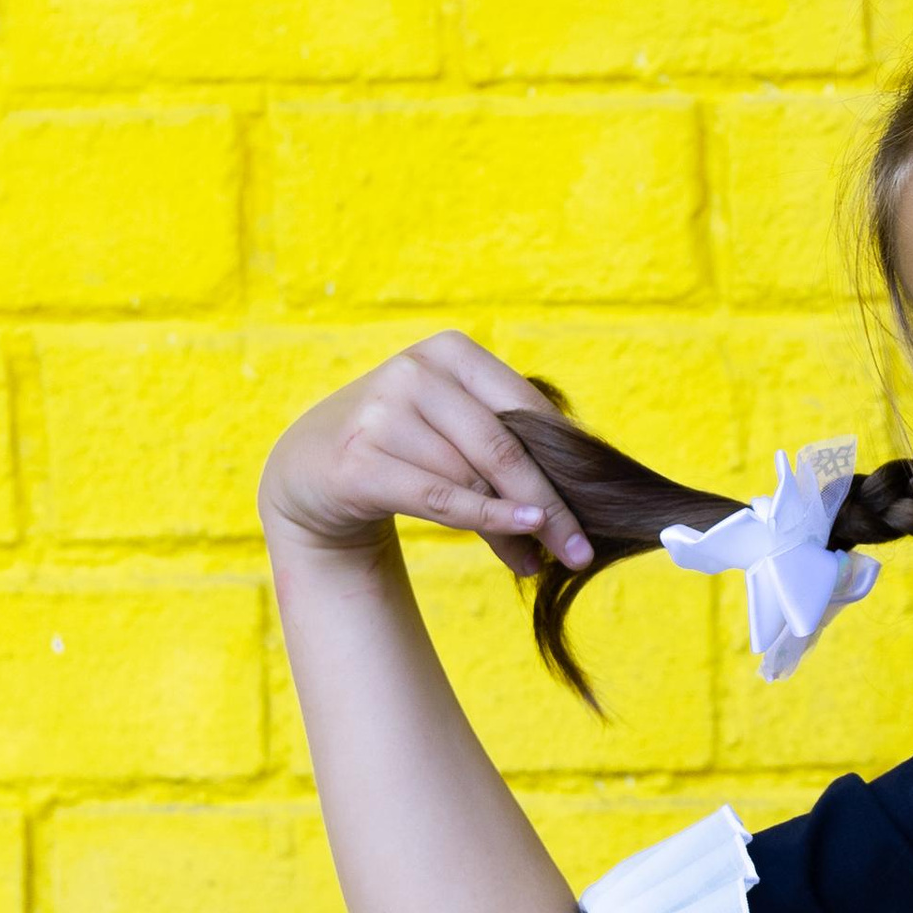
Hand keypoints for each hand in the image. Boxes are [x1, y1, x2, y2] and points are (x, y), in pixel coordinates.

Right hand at [259, 332, 593, 578]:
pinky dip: (487, 520)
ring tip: (534, 560)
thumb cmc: (405, 448)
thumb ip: (510, 446)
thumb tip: (578, 501)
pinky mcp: (358, 460)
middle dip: (552, 504)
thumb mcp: (456, 430)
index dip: (567, 461)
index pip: (526, 409)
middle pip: (505, 447)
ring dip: (514, 528)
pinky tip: (522, 540)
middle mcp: (414, 372)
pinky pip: (441, 497)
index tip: (601, 505)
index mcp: (451, 352)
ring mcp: (381, 413)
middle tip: (580, 550)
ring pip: (474, 479)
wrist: (312, 469)